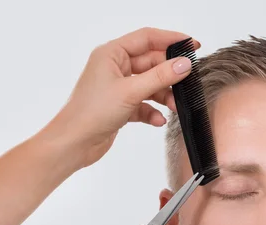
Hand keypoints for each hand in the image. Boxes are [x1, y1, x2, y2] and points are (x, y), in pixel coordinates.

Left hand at [48, 27, 199, 169]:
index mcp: (111, 54)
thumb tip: (183, 64)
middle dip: (169, 75)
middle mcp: (114, 68)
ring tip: (174, 107)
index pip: (147, 38)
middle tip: (187, 83)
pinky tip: (158, 120)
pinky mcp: (120, 106)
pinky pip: (143, 103)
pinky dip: (152, 111)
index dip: (171, 40)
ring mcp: (118, 87)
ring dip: (163, 95)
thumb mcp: (131, 92)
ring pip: (149, 85)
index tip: (192, 45)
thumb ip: (160, 77)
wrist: (73, 143)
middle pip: (151, 63)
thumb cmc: (90, 113)